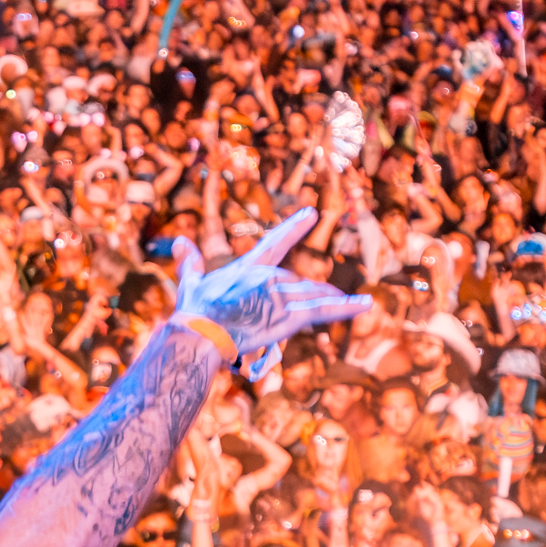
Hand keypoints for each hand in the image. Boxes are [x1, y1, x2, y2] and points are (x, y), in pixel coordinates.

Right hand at [172, 210, 366, 385]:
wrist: (204, 332)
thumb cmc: (195, 311)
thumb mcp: (191, 283)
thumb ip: (189, 261)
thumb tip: (178, 240)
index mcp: (249, 268)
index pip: (276, 242)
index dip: (295, 228)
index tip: (311, 214)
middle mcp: (270, 278)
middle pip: (298, 284)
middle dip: (312, 293)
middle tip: (333, 297)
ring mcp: (282, 296)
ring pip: (315, 296)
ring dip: (333, 300)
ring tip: (355, 302)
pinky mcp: (292, 316)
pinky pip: (325, 311)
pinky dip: (348, 307)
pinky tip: (367, 304)